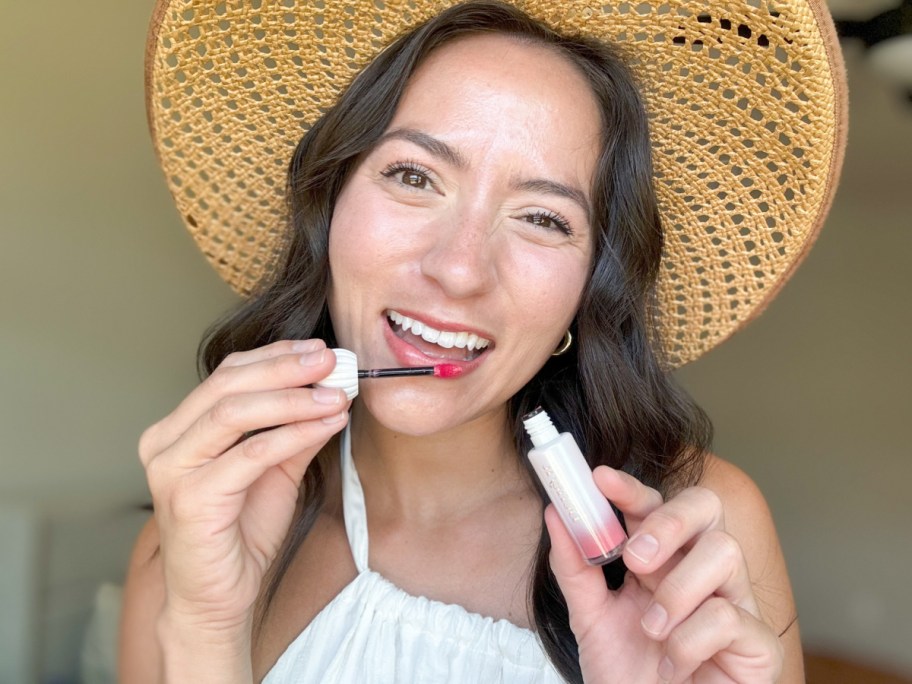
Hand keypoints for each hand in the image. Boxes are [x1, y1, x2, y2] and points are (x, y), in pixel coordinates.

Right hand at [139, 340, 348, 635]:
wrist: (218, 598)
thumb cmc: (240, 533)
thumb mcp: (276, 470)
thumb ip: (295, 429)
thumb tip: (332, 390)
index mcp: (178, 429)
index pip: (228, 374)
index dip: (276, 356)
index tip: (319, 349)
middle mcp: (165, 443)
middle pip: (228, 385)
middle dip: (285, 368)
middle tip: (331, 361)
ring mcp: (172, 469)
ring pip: (235, 413)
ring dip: (293, 399)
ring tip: (335, 395)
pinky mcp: (189, 498)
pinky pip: (250, 454)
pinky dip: (293, 434)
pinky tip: (326, 426)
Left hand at [545, 467, 783, 682]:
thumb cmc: (629, 676)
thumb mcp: (590, 619)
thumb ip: (575, 568)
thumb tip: (555, 513)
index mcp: (663, 560)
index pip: (655, 506)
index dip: (631, 488)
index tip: (600, 479)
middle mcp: (702, 572)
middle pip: (706, 507)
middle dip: (668, 521)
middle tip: (634, 558)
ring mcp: (736, 603)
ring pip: (726, 550)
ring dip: (678, 590)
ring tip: (652, 630)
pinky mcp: (758, 644)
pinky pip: (730, 616)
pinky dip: (690, 642)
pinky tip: (674, 666)